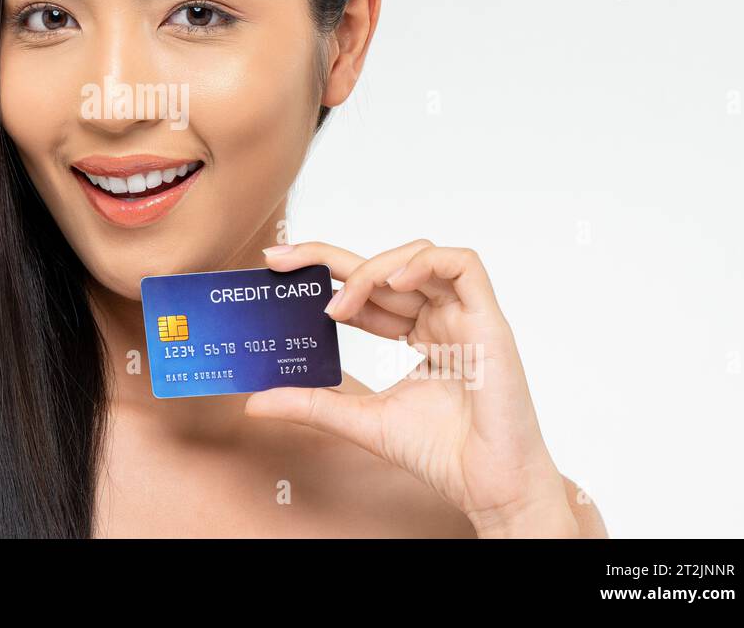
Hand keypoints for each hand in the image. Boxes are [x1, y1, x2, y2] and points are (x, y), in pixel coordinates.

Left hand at [245, 239, 579, 536]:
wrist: (486, 485)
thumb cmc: (440, 454)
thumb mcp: (359, 420)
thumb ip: (311, 404)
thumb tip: (255, 402)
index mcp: (416, 334)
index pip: (366, 290)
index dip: (326, 275)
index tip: (278, 270)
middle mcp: (439, 318)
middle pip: (383, 268)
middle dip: (329, 259)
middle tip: (281, 261)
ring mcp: (464, 316)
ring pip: (417, 257)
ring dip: (372, 270)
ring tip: (339, 306)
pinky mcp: (488, 321)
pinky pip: (463, 265)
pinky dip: (424, 263)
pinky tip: (393, 283)